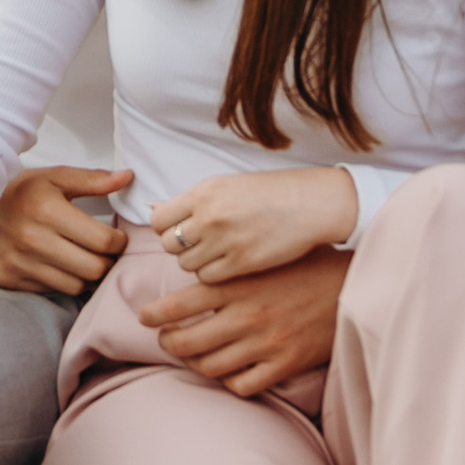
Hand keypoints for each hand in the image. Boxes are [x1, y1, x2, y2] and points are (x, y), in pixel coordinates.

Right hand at [0, 164, 132, 294]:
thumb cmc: (17, 191)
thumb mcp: (53, 177)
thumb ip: (92, 180)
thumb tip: (127, 178)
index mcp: (46, 209)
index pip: (103, 241)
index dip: (118, 242)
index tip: (116, 237)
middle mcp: (32, 239)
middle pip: (93, 269)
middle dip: (107, 262)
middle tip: (105, 252)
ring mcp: (18, 263)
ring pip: (75, 286)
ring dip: (87, 275)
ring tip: (85, 259)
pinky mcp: (9, 279)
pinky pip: (51, 290)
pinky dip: (62, 281)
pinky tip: (61, 265)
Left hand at [138, 245, 346, 401]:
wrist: (354, 288)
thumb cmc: (310, 265)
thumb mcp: (266, 255)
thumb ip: (231, 261)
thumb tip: (195, 255)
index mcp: (239, 283)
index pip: (181, 303)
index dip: (156, 313)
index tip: (145, 316)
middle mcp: (246, 315)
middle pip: (186, 341)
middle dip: (168, 343)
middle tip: (165, 339)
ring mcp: (264, 343)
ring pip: (209, 366)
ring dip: (193, 364)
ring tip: (191, 356)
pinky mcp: (283, 364)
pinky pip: (242, 385)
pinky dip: (228, 381)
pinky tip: (227, 371)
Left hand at [148, 166, 355, 283]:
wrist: (310, 204)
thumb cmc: (270, 193)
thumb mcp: (226, 186)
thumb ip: (191, 201)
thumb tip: (154, 209)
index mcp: (204, 192)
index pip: (159, 219)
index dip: (167, 228)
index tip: (181, 230)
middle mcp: (210, 216)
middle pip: (169, 245)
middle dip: (180, 247)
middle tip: (200, 245)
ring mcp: (225, 241)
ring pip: (186, 264)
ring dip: (197, 262)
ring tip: (217, 254)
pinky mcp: (241, 263)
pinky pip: (207, 278)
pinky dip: (213, 274)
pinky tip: (228, 265)